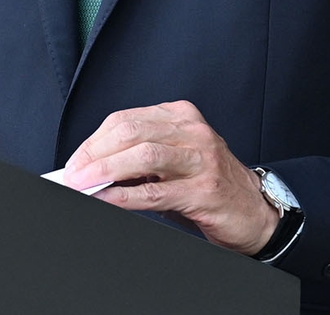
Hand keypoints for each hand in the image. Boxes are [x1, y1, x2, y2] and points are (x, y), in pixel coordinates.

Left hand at [63, 100, 277, 254]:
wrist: (256, 213)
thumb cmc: (208, 185)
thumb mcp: (174, 159)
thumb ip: (138, 156)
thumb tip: (91, 167)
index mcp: (181, 116)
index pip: (125, 120)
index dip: (94, 141)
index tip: (74, 162)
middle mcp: (192, 132)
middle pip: (130, 133)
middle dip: (94, 155)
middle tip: (73, 175)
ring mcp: (201, 159)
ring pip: (142, 156)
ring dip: (105, 172)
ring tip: (84, 186)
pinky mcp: (204, 191)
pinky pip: (155, 192)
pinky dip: (124, 197)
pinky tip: (107, 200)